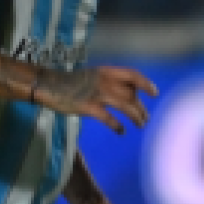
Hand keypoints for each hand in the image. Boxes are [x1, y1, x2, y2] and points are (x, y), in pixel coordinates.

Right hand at [35, 65, 157, 133]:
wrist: (48, 84)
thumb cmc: (72, 82)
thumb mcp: (94, 76)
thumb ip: (111, 83)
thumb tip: (131, 95)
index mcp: (106, 72)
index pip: (132, 75)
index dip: (146, 84)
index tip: (155, 93)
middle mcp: (105, 81)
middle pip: (132, 95)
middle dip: (141, 108)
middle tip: (145, 119)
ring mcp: (96, 94)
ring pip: (125, 106)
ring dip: (136, 117)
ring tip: (140, 125)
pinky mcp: (88, 106)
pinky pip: (108, 118)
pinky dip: (117, 125)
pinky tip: (121, 131)